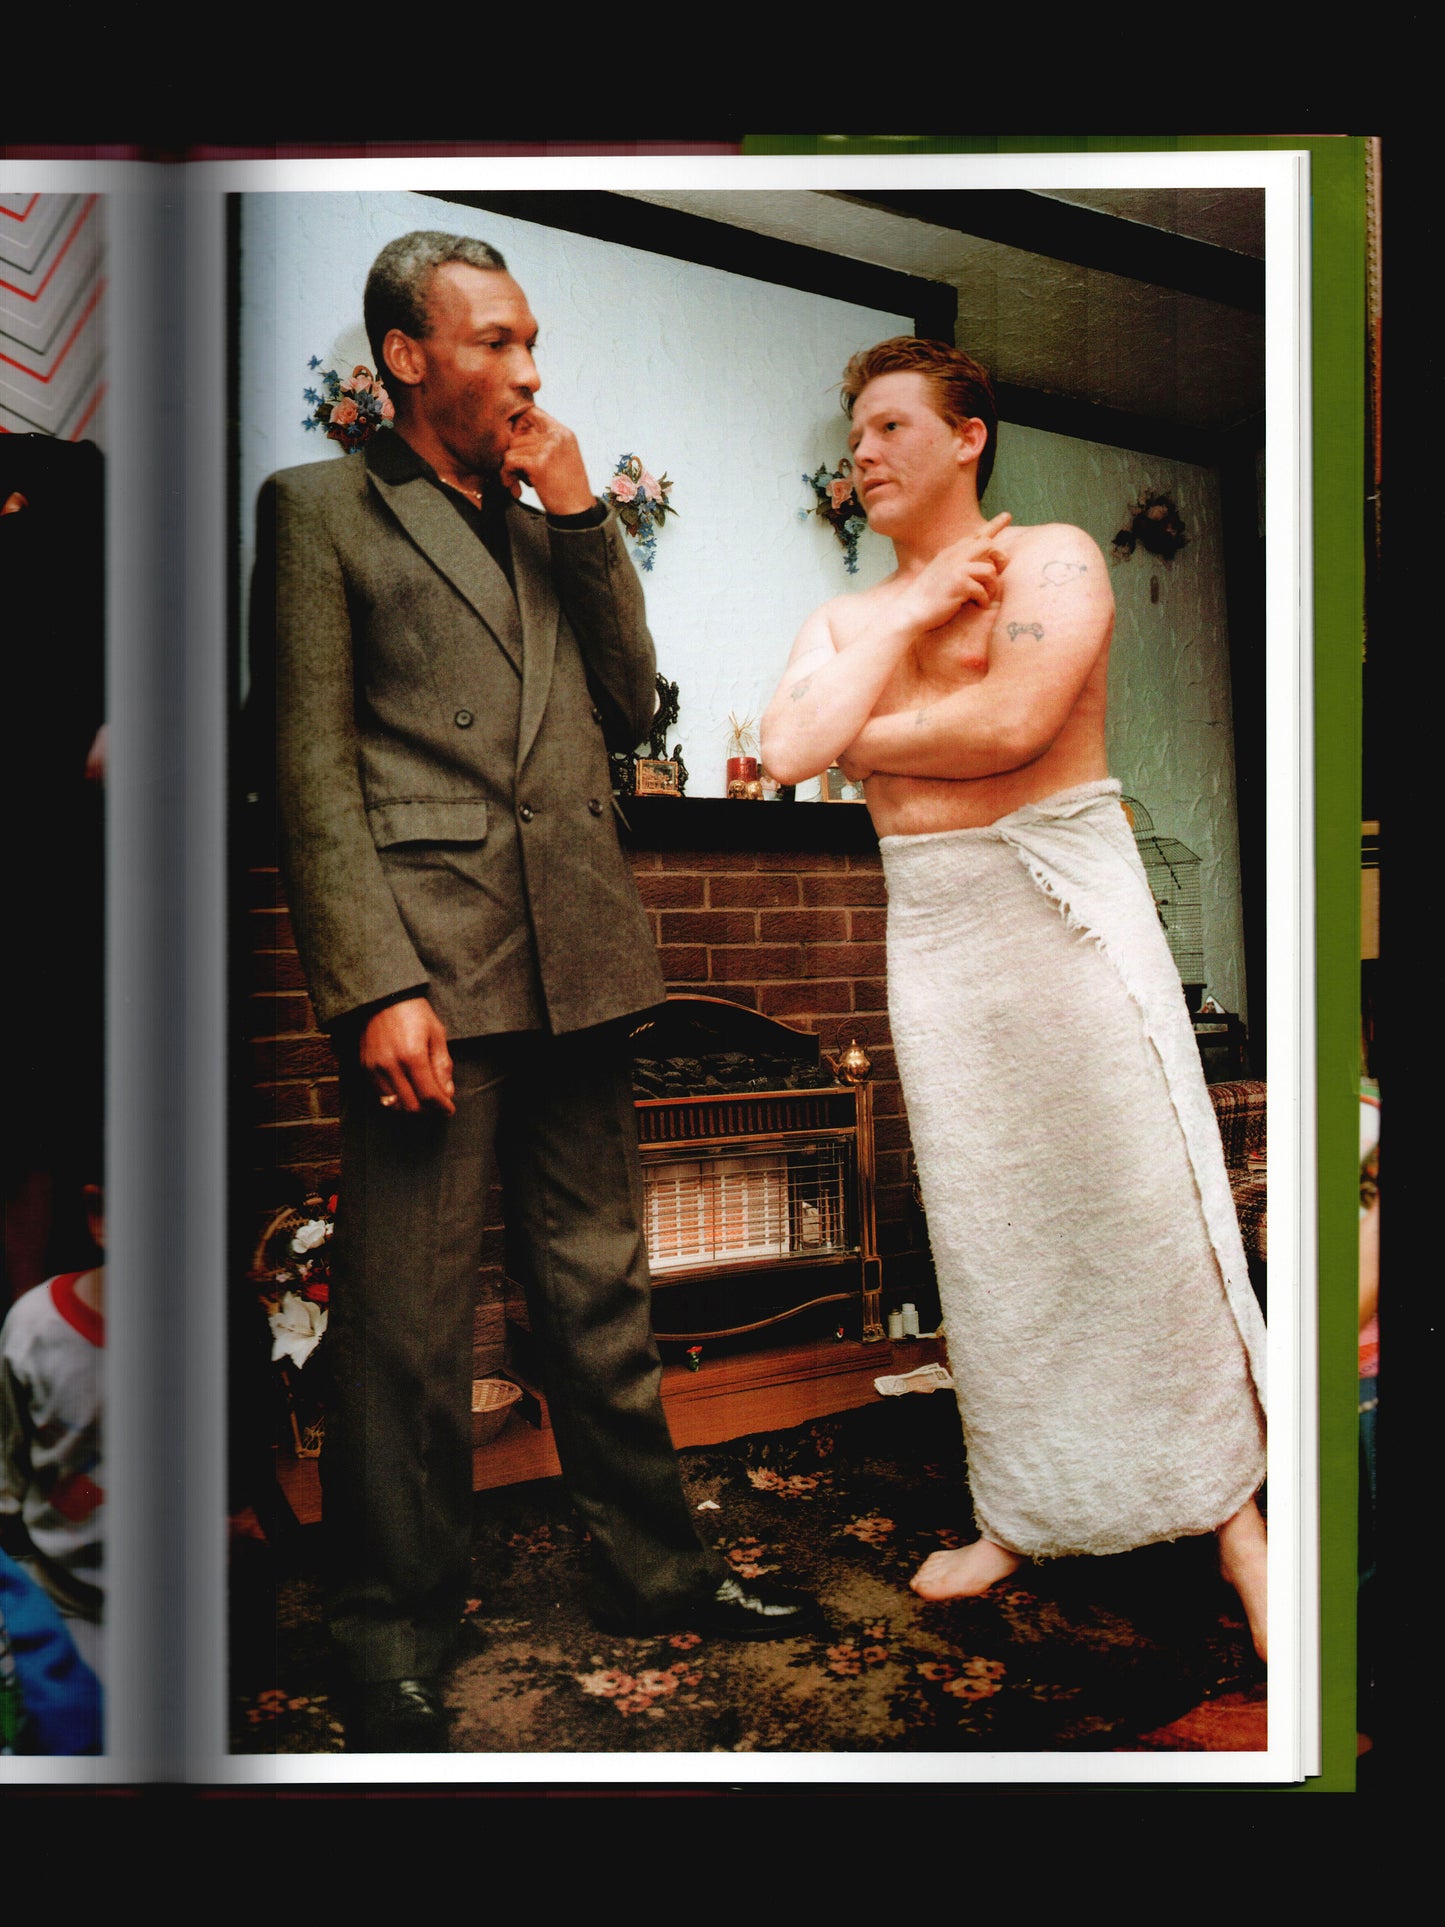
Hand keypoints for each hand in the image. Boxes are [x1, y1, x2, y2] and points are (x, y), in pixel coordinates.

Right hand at [359, 997, 455, 1114]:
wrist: (382, 997)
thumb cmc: (414, 1012)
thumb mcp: (436, 1034)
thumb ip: (442, 1065)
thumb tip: (447, 1093)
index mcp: (413, 1056)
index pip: (429, 1095)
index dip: (442, 1106)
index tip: (450, 1109)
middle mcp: (391, 1065)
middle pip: (411, 1106)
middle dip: (428, 1110)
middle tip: (438, 1105)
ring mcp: (375, 1068)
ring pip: (394, 1105)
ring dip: (411, 1107)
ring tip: (423, 1098)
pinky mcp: (365, 1067)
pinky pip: (381, 1095)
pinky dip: (395, 1099)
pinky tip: (406, 1089)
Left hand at [499, 406, 594, 515]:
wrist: (578, 512)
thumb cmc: (569, 490)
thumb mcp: (563, 458)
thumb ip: (545, 443)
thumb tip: (515, 436)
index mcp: (563, 433)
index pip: (532, 412)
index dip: (519, 426)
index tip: (517, 445)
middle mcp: (557, 436)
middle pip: (518, 435)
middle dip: (513, 455)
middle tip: (518, 473)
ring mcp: (548, 448)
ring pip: (511, 448)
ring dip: (509, 468)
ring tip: (519, 482)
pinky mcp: (539, 463)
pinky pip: (509, 461)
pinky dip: (506, 475)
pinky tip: (514, 487)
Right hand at [902, 512, 1011, 632]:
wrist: (910, 610)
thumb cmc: (927, 597)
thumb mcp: (942, 573)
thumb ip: (959, 564)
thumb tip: (982, 564)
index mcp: (951, 552)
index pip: (976, 534)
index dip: (994, 524)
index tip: (1007, 515)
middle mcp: (954, 556)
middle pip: (988, 545)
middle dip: (999, 559)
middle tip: (998, 573)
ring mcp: (956, 568)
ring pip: (990, 569)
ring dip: (991, 586)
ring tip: (984, 597)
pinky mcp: (959, 584)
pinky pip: (983, 590)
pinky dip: (983, 600)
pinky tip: (977, 605)